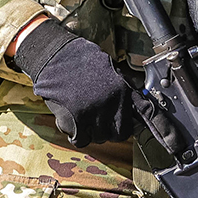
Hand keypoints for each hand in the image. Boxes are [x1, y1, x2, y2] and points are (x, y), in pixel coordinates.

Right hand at [13, 21, 142, 144]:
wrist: (56, 57)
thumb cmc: (82, 63)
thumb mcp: (112, 72)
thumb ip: (126, 93)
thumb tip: (141, 110)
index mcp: (122, 93)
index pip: (131, 125)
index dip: (125, 128)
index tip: (121, 127)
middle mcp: (110, 105)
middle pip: (115, 136)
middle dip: (106, 131)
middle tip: (97, 121)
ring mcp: (93, 113)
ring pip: (97, 138)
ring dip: (90, 132)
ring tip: (83, 117)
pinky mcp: (76, 120)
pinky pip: (80, 140)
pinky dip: (76, 135)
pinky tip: (73, 122)